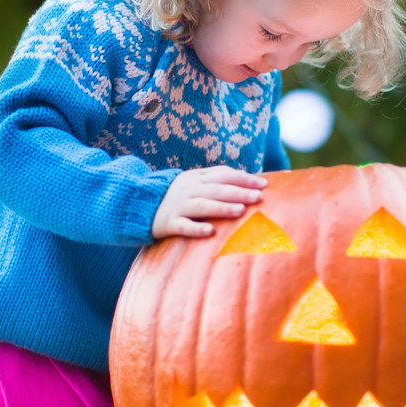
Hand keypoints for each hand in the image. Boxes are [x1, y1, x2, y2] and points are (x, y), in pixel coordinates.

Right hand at [151, 166, 267, 238]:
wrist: (141, 205)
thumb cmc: (178, 195)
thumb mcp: (195, 182)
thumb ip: (218, 180)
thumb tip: (250, 181)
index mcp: (197, 178)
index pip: (224, 175)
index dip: (243, 179)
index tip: (263, 184)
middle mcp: (189, 190)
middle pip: (217, 190)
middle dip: (238, 193)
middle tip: (258, 197)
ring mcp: (178, 206)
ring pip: (202, 206)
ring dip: (222, 208)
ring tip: (240, 211)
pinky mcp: (169, 223)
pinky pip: (183, 226)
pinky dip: (196, 228)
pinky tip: (210, 231)